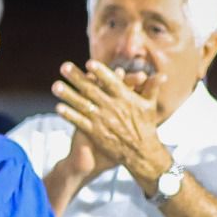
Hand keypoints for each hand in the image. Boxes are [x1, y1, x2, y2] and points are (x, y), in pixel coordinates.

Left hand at [53, 60, 171, 185]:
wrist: (142, 154)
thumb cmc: (146, 126)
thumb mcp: (150, 107)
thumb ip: (151, 88)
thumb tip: (161, 74)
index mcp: (126, 99)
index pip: (112, 83)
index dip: (101, 73)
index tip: (89, 63)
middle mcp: (113, 108)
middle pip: (92, 90)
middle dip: (77, 78)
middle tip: (63, 66)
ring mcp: (102, 120)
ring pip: (82, 105)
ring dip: (68, 95)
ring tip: (55, 86)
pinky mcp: (95, 133)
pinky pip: (79, 122)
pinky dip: (69, 115)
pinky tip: (58, 107)